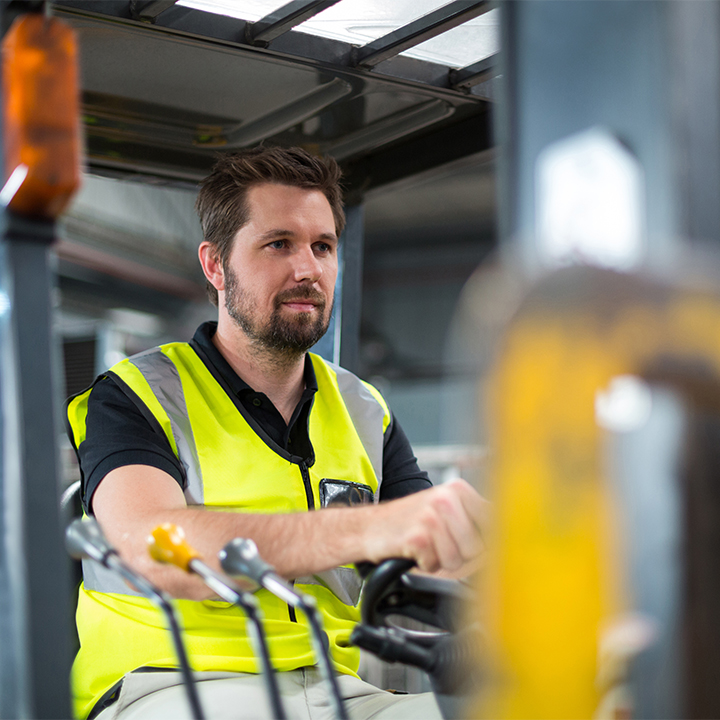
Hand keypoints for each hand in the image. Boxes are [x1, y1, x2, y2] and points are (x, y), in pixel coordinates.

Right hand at [363, 479, 489, 574]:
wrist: (369, 527)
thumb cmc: (409, 523)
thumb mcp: (445, 514)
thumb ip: (476, 526)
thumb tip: (506, 548)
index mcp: (459, 490)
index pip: (495, 522)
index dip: (490, 544)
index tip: (482, 550)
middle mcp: (446, 498)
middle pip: (478, 548)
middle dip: (461, 557)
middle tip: (440, 545)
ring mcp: (431, 515)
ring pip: (457, 559)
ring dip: (441, 562)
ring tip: (427, 547)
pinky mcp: (417, 536)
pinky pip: (436, 565)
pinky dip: (425, 565)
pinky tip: (414, 551)